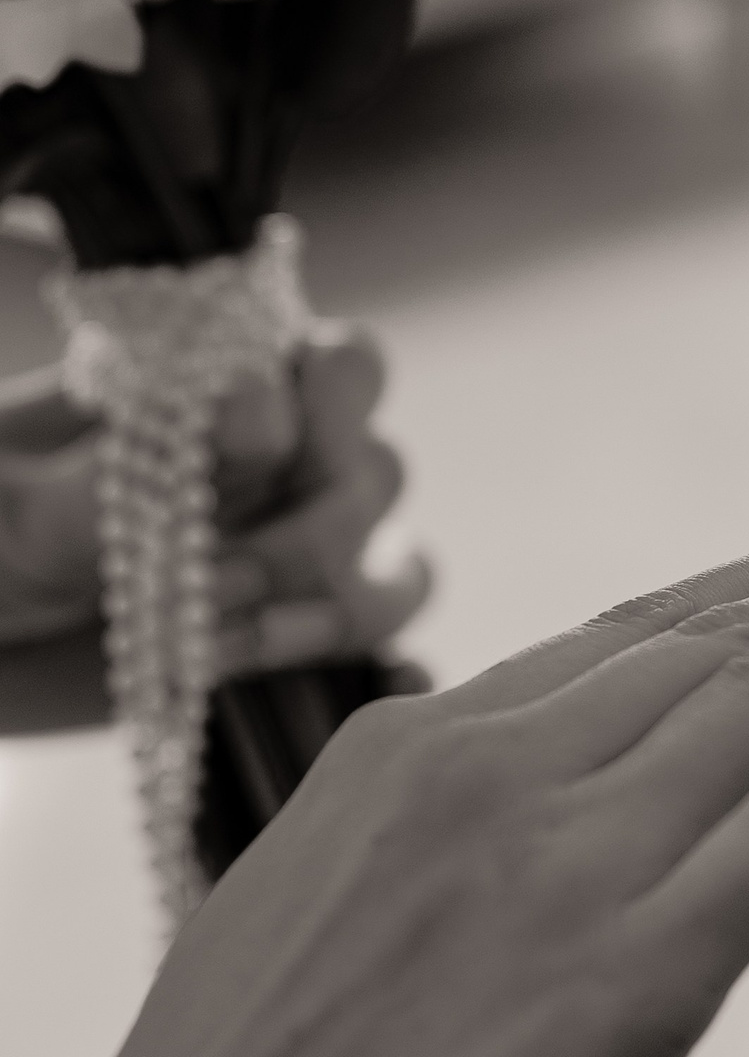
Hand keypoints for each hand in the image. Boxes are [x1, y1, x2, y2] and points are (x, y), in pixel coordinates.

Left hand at [0, 330, 428, 692]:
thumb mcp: (15, 498)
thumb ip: (125, 463)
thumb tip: (257, 416)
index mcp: (231, 387)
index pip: (345, 367)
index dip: (315, 412)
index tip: (233, 454)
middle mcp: (292, 465)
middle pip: (380, 475)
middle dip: (299, 541)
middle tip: (207, 584)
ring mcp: (308, 562)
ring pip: (401, 573)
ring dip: (320, 618)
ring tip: (215, 651)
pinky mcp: (307, 649)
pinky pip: (399, 659)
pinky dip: (382, 676)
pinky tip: (296, 689)